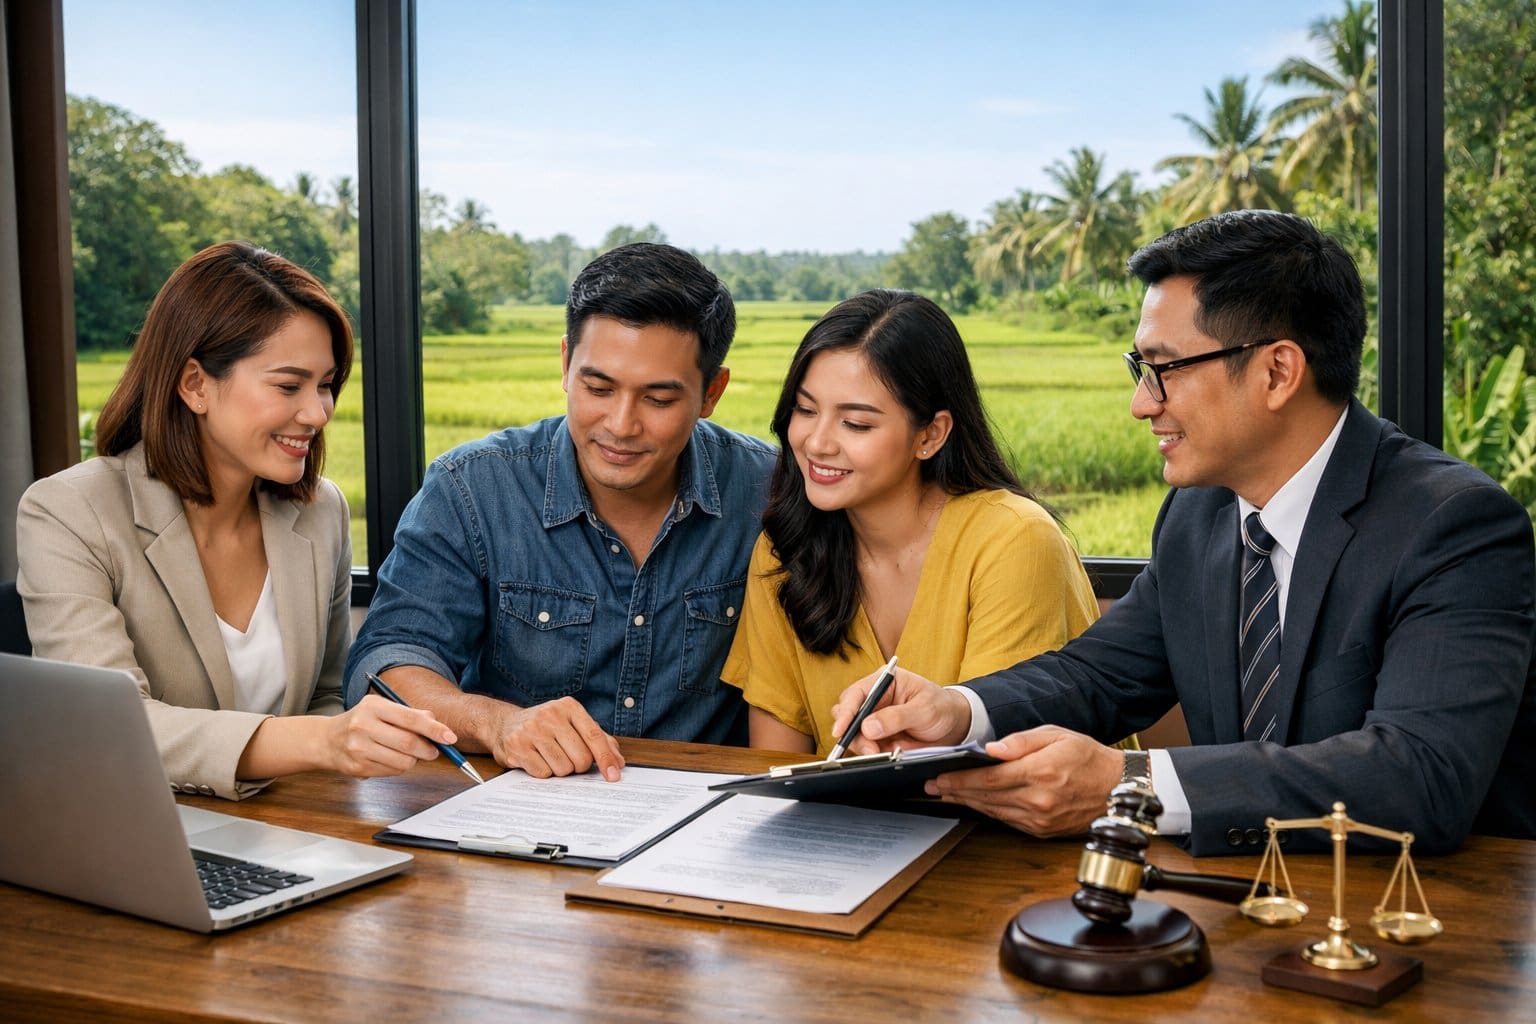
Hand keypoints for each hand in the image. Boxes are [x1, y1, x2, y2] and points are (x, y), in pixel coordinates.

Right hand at [323, 694, 456, 777]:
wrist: (327, 740)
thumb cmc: (362, 721)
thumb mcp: (383, 708)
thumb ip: (410, 714)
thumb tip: (436, 723)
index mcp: (373, 706)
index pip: (411, 719)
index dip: (434, 729)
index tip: (450, 737)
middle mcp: (363, 726)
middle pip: (408, 744)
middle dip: (428, 749)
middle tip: (434, 750)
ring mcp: (358, 749)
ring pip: (402, 762)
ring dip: (414, 760)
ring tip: (409, 753)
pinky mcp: (357, 768)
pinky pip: (391, 772)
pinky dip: (399, 767)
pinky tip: (391, 758)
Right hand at [485, 696, 623, 780]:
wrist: (504, 724)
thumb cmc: (545, 727)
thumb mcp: (572, 724)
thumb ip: (598, 740)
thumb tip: (618, 761)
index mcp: (569, 707)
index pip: (594, 736)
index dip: (606, 758)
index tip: (613, 775)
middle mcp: (551, 715)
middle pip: (581, 758)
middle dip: (578, 766)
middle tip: (568, 757)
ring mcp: (532, 730)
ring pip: (563, 769)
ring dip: (560, 769)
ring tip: (549, 756)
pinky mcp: (517, 747)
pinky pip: (543, 773)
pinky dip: (543, 772)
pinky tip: (536, 759)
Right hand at [829, 667, 972, 754]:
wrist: (954, 726)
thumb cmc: (942, 707)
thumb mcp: (924, 709)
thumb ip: (896, 717)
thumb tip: (868, 727)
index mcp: (884, 682)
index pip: (856, 694)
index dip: (846, 712)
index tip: (841, 730)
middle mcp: (875, 699)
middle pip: (847, 714)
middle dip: (852, 733)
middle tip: (869, 748)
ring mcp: (874, 719)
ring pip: (853, 734)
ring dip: (862, 746)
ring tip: (880, 753)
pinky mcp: (878, 737)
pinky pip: (865, 747)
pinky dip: (871, 754)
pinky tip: (884, 754)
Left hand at [924, 726, 1122, 836]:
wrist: (1117, 789)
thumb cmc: (1087, 757)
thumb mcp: (1056, 735)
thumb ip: (1021, 741)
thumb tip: (991, 749)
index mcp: (1039, 773)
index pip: (988, 778)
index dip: (960, 779)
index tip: (939, 777)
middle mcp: (1038, 800)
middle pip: (986, 797)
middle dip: (955, 792)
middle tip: (932, 787)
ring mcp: (1040, 820)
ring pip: (993, 812)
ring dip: (968, 804)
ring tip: (946, 795)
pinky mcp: (1043, 831)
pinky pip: (1007, 821)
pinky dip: (988, 812)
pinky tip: (976, 804)